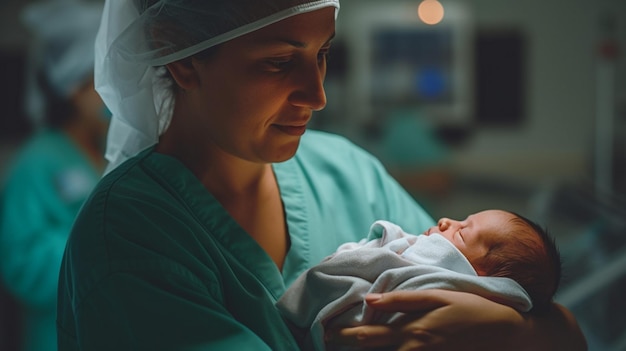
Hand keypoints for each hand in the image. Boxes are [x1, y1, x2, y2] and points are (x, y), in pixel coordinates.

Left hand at [325, 289, 526, 350]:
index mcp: (411, 332)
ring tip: (344, 347)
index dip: (342, 337)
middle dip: (347, 348)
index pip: (366, 338)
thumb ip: (400, 300)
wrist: (505, 333)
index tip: (324, 333)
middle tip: (327, 342)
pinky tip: (377, 350)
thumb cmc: (469, 309)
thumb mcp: (436, 296)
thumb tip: (367, 300)